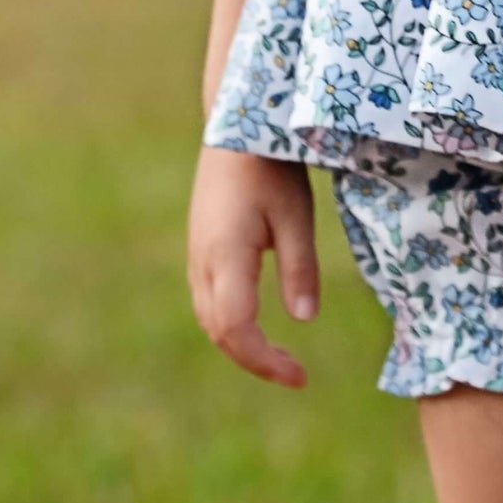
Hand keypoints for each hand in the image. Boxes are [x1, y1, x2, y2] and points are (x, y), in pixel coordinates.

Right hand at [188, 145, 319, 387]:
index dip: (265, 360)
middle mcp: (203, 262)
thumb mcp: (296, 214)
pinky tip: (257, 327)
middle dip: (255, 360)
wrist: (236, 125)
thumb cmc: (271, 165)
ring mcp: (197, 255)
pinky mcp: (201, 248)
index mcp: (226, 256)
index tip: (300, 377)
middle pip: (220, 332)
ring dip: (241, 345)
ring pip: (210, 319)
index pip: (236, 329)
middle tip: (296, 374)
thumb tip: (306, 321)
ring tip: (280, 358)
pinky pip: (209, 301)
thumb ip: (299, 267)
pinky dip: (231, 324)